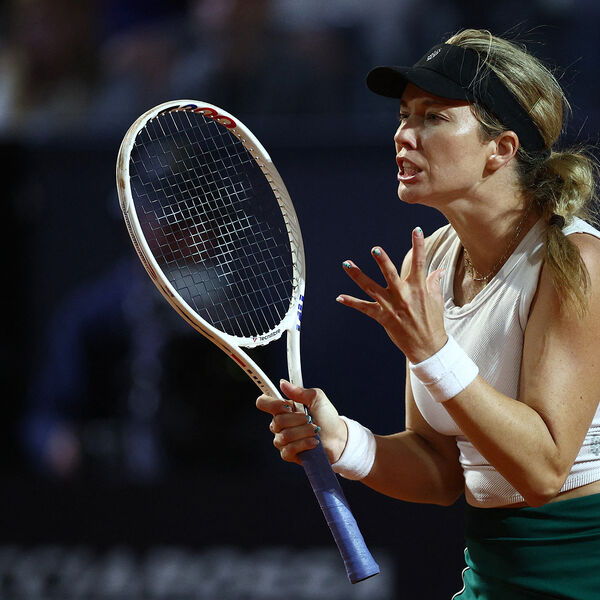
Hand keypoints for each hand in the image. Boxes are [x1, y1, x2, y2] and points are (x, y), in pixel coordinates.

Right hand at [256, 380, 346, 464]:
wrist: (338, 438)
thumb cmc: (327, 418)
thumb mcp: (317, 399)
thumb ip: (301, 392)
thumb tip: (283, 383)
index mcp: (283, 408)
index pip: (264, 402)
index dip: (271, 404)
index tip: (287, 406)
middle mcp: (279, 424)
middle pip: (277, 421)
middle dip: (297, 420)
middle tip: (310, 419)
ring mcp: (282, 439)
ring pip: (284, 436)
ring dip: (304, 432)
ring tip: (314, 431)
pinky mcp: (288, 454)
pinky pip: (288, 450)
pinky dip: (304, 444)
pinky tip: (313, 443)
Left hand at [336, 227, 446, 363]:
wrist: (428, 347)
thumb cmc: (433, 322)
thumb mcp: (437, 300)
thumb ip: (433, 282)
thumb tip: (438, 270)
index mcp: (419, 288)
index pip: (420, 263)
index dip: (418, 245)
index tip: (416, 230)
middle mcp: (403, 296)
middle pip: (390, 274)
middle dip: (382, 261)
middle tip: (374, 248)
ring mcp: (391, 306)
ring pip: (371, 288)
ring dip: (357, 275)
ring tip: (346, 263)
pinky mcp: (382, 317)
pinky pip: (364, 308)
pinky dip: (351, 302)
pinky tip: (339, 297)